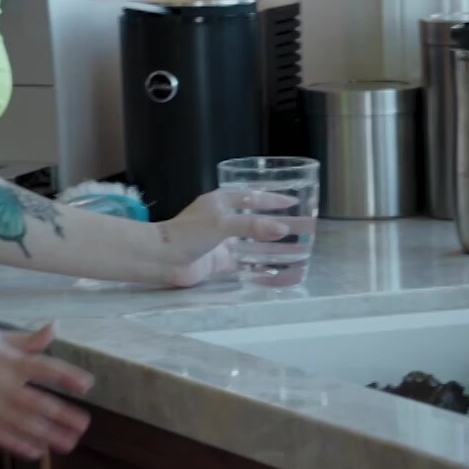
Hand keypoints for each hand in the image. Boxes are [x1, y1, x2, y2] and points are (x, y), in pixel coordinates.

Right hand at [0, 320, 94, 460]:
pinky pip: (1, 435)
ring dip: (48, 435)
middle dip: (64, 416)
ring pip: (24, 423)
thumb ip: (25, 339)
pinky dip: (19, 444)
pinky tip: (35, 451)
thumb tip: (54, 328)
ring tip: (67, 444)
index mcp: (8, 358)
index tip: (87, 385)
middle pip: (40, 402)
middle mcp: (2, 382)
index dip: (68, 377)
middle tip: (83, 426)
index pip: (46, 367)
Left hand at [154, 188, 298, 287]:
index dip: (272, 199)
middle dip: (281, 225)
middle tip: (306, 228)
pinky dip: (265, 267)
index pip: (251, 197)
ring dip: (277, 247)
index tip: (294, 201)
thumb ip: (251, 225)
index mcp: (220, 203)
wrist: (162, 259)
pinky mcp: (221, 261)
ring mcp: (222, 242)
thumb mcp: (220, 224)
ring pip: (255, 244)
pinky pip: (248, 263)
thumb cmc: (187, 234)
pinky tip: (283, 272)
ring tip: (302, 251)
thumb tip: (282, 229)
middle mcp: (222, 220)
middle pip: (257, 221)